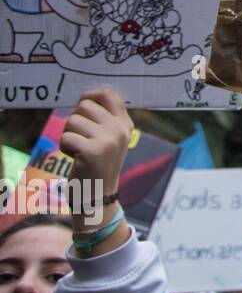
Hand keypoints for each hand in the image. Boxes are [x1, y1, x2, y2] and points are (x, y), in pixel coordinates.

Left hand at [60, 88, 132, 241]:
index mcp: (125, 124)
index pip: (108, 94)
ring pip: (72, 120)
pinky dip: (64, 147)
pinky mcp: (92, 152)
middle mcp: (120, 130)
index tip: (81, 107)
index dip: (89, 95)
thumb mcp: (109, 140)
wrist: (97, 198)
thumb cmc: (97, 166)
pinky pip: (66, 136)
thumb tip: (86, 98)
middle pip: (85, 105)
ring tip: (78, 150)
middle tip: (80, 138)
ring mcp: (108, 140)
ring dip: (68, 135)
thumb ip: (103, 119)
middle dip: (75, 120)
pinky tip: (74, 159)